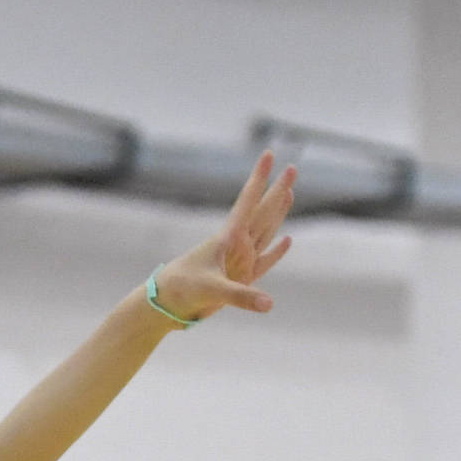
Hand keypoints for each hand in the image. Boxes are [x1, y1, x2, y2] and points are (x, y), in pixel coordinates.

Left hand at [151, 152, 296, 319]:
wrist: (168, 305)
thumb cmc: (183, 290)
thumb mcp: (212, 291)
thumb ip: (241, 296)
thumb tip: (269, 304)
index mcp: (227, 237)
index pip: (247, 201)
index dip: (259, 178)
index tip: (268, 154)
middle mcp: (236, 245)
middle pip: (263, 211)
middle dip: (277, 190)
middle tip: (292, 168)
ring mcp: (240, 260)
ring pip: (266, 231)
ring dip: (278, 213)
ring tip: (289, 192)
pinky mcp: (242, 278)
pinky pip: (265, 261)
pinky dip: (276, 252)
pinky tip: (287, 239)